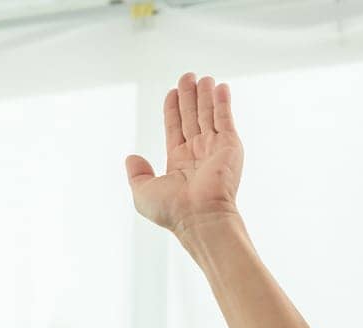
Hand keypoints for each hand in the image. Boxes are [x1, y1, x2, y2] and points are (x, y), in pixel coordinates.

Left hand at [124, 72, 242, 235]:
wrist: (200, 217)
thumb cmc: (173, 211)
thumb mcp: (142, 193)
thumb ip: (136, 174)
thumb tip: (131, 157)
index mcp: (179, 162)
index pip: (175, 128)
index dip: (173, 109)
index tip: (172, 92)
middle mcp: (198, 153)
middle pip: (192, 117)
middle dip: (190, 96)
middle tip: (188, 76)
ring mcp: (215, 149)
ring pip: (209, 114)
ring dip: (206, 95)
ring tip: (203, 77)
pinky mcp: (230, 146)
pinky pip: (226, 119)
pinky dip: (223, 102)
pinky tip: (220, 87)